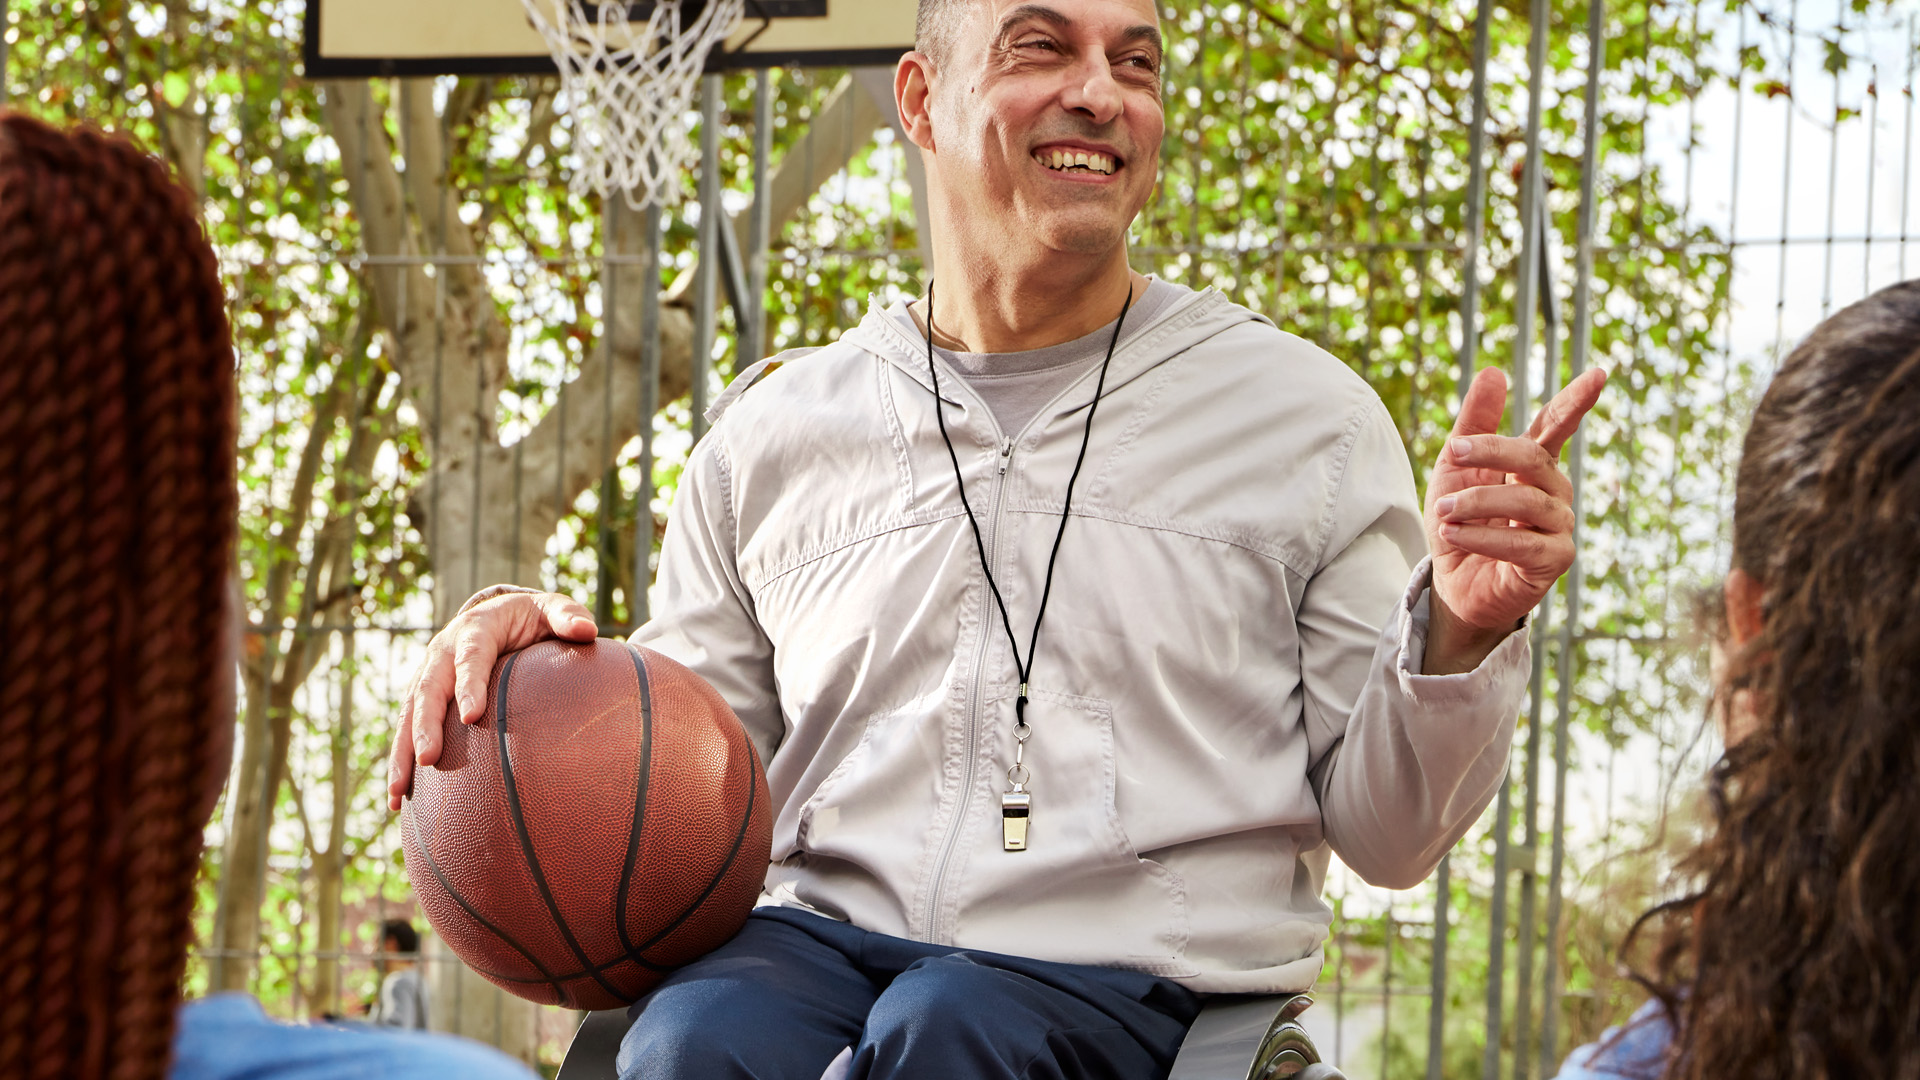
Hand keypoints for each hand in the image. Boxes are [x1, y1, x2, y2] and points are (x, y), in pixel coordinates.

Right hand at [386, 588, 597, 810]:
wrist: (499, 614)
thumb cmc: (531, 617)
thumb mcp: (551, 609)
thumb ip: (567, 617)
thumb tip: (588, 630)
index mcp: (475, 628)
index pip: (470, 656)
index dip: (468, 685)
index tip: (471, 716)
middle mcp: (443, 651)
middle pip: (429, 689)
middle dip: (426, 725)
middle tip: (429, 759)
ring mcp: (428, 674)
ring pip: (409, 714)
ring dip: (402, 752)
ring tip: (399, 792)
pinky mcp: (423, 697)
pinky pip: (406, 729)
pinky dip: (401, 761)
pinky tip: (398, 799)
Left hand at [1422, 366, 1607, 673]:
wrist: (1453, 583)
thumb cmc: (1459, 522)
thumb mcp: (1456, 469)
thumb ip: (1474, 423)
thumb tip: (1494, 372)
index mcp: (1533, 465)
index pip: (1556, 426)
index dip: (1576, 401)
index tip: (1598, 374)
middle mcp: (1554, 491)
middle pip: (1532, 458)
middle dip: (1489, 451)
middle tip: (1452, 454)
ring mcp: (1559, 526)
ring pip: (1526, 502)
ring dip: (1476, 503)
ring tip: (1444, 510)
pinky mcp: (1555, 561)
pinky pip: (1521, 544)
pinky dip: (1482, 536)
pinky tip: (1454, 535)